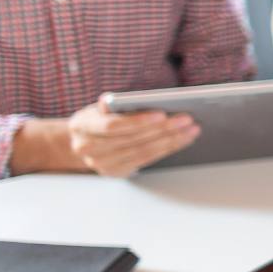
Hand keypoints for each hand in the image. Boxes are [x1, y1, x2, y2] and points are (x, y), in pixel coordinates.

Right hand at [66, 99, 197, 176]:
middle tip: (187, 120)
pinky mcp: (116, 172)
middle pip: (133, 140)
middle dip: (163, 129)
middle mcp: (89, 148)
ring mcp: (102, 164)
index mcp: (82, 126)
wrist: (81, 142)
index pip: (113, 126)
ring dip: (171, 140)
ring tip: (191, 130)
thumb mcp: (98, 107)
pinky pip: (146, 160)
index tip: (162, 114)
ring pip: (143, 152)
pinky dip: (166, 149)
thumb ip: (112, 104)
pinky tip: (182, 140)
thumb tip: (125, 100)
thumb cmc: (97, 118)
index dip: (138, 121)